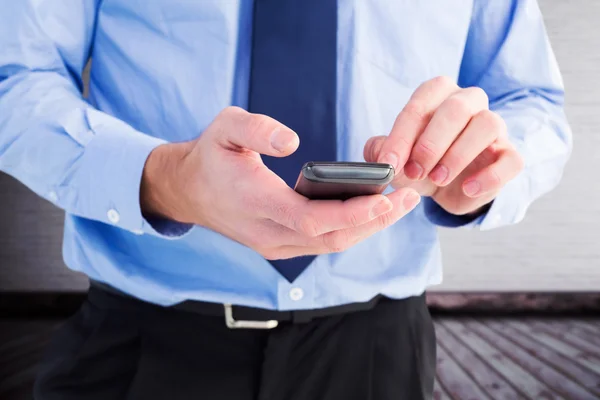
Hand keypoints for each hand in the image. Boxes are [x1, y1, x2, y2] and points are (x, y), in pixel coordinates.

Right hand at [141, 107, 420, 258]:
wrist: (188, 190)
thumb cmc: (210, 155)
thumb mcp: (225, 128)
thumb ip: (256, 129)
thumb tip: (292, 141)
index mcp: (256, 203)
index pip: (312, 218)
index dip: (353, 212)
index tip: (388, 198)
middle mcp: (267, 233)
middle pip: (331, 238)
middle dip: (375, 222)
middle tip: (410, 198)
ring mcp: (273, 245)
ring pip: (330, 245)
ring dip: (368, 228)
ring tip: (400, 204)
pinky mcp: (279, 246)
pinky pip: (322, 243)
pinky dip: (350, 230)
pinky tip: (372, 212)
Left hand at [365, 76, 523, 215]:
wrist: (447, 189)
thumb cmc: (420, 163)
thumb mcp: (397, 159)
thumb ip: (382, 152)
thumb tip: (379, 153)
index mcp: (438, 95)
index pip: (421, 103)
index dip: (402, 135)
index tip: (389, 163)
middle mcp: (470, 103)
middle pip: (457, 107)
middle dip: (431, 142)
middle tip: (415, 171)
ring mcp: (494, 127)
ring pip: (487, 124)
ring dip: (458, 154)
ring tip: (438, 179)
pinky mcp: (509, 155)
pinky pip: (511, 158)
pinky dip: (489, 176)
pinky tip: (467, 189)